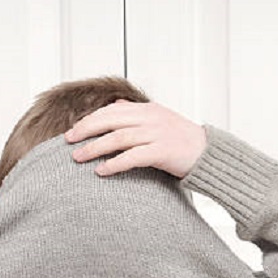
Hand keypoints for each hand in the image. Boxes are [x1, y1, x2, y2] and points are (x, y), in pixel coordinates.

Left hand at [64, 99, 206, 178]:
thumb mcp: (159, 120)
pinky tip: (101, 171)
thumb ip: (136, 113)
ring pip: (118, 138)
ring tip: (78, 157)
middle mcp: (151, 118)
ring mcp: (157, 134)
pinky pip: (133, 157)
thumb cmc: (181, 140)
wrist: (209, 154)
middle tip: (68, 141)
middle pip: (110, 121)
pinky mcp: (163, 152)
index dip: (89, 120)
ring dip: (95, 148)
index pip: (111, 111)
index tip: (72, 131)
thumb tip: (114, 105)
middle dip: (86, 130)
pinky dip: (114, 163)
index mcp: (148, 109)